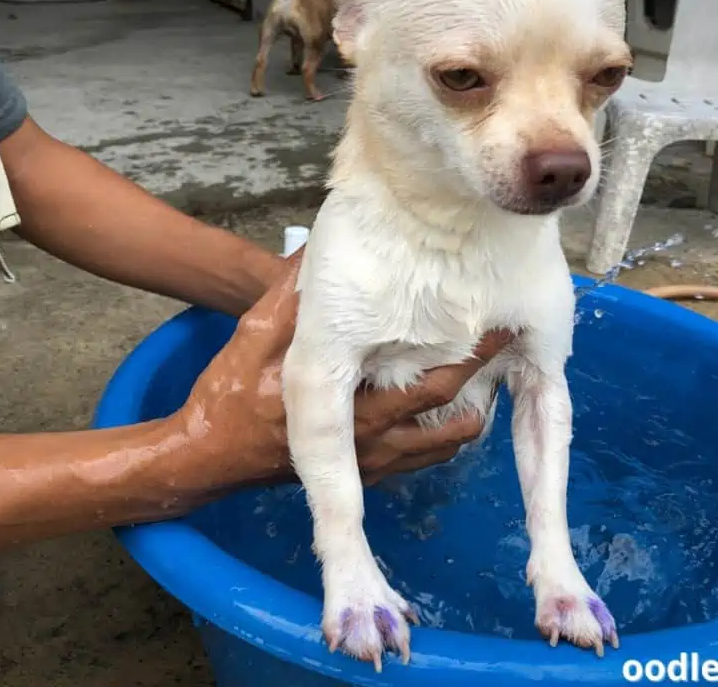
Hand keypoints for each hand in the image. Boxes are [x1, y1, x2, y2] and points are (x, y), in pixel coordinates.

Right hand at [173, 252, 513, 489]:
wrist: (210, 454)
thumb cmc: (231, 394)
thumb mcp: (254, 334)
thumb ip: (293, 294)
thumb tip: (326, 245)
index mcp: (348, 411)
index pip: (428, 387)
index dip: (471, 357)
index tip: (502, 325)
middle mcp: (371, 445)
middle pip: (449, 414)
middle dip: (482, 375)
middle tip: (507, 337)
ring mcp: (374, 465)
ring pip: (447, 442)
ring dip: (472, 407)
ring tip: (490, 368)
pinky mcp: (372, 472)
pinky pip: (428, 455)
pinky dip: (450, 430)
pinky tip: (459, 400)